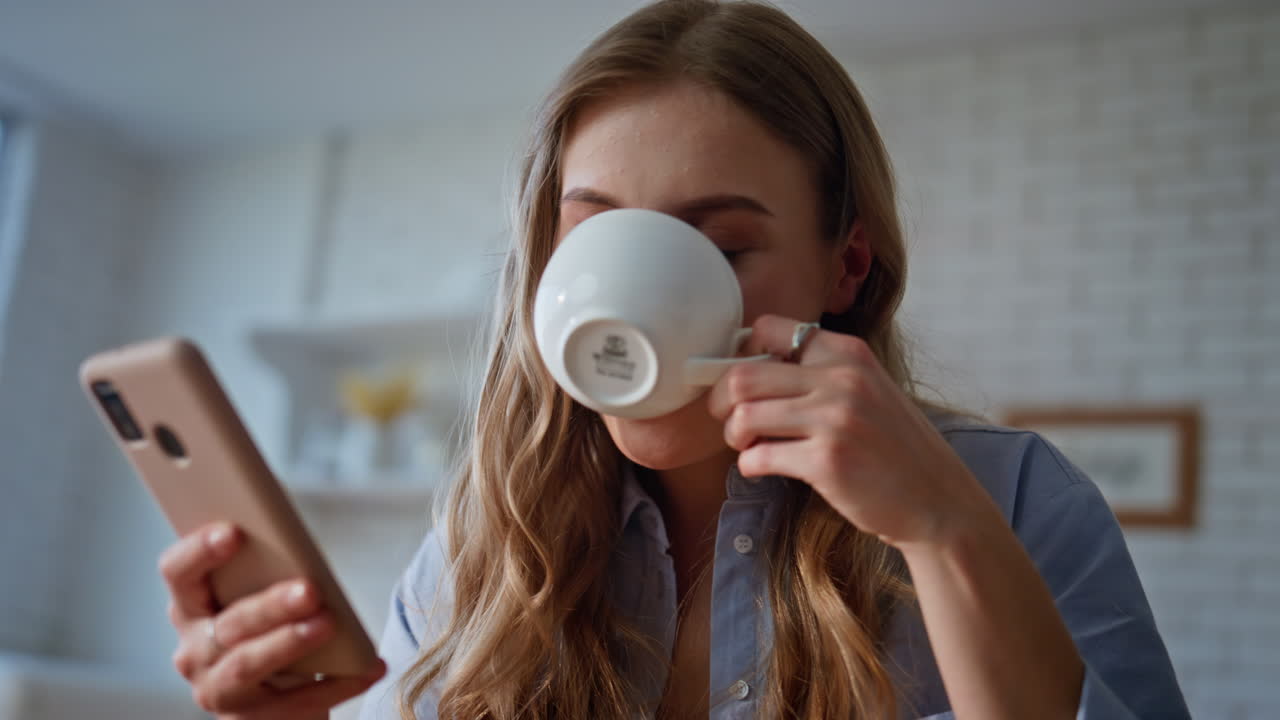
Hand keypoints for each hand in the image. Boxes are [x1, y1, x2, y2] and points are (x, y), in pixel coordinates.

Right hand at [159, 523, 385, 718]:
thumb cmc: (270, 628)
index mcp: (191, 607)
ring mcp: (218, 689)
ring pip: (249, 663)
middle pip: (228, 622)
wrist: (278, 697)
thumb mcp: (259, 597)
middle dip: (270, 605)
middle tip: (310, 589)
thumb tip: (300, 547)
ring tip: (329, 624)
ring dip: (291, 642)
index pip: (178, 573)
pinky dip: (337, 683)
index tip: (235, 532)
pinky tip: (369, 668)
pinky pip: (294, 703)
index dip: (200, 551)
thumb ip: (266, 573)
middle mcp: (194, 650)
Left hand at [707, 314, 989, 546]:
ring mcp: (834, 419)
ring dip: (734, 436)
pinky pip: (759, 457)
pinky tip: (763, 469)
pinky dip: (749, 465)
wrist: (939, 501)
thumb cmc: (893, 449)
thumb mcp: (867, 391)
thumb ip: (821, 375)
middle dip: (721, 401)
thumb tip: (746, 370)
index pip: (767, 329)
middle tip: (730, 422)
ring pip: (743, 416)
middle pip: (742, 375)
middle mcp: (841, 378)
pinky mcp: (826, 462)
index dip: (741, 356)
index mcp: (847, 352)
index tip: (742, 383)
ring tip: (748, 447)